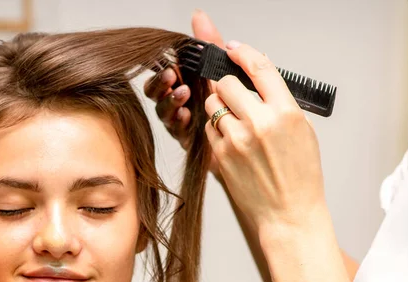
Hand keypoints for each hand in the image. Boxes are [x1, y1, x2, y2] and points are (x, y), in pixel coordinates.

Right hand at [144, 9, 223, 176]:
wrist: (252, 139)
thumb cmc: (235, 105)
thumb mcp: (222, 69)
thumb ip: (209, 43)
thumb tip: (198, 15)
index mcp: (183, 83)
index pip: (162, 76)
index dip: (161, 72)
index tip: (172, 66)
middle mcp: (178, 102)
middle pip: (155, 93)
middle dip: (161, 84)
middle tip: (172, 76)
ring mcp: (180, 122)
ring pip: (163, 112)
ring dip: (171, 101)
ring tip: (184, 92)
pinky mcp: (188, 140)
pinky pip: (177, 131)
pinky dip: (180, 122)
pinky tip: (186, 116)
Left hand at [204, 41, 326, 231]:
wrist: (288, 214)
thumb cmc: (300, 176)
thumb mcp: (303, 132)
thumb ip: (280, 104)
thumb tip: (257, 82)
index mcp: (286, 113)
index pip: (260, 67)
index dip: (244, 53)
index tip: (234, 49)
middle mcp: (259, 123)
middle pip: (226, 83)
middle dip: (228, 87)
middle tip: (236, 98)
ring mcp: (237, 140)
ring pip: (213, 105)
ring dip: (220, 109)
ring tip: (237, 125)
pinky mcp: (220, 155)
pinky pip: (209, 129)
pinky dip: (216, 131)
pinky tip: (232, 143)